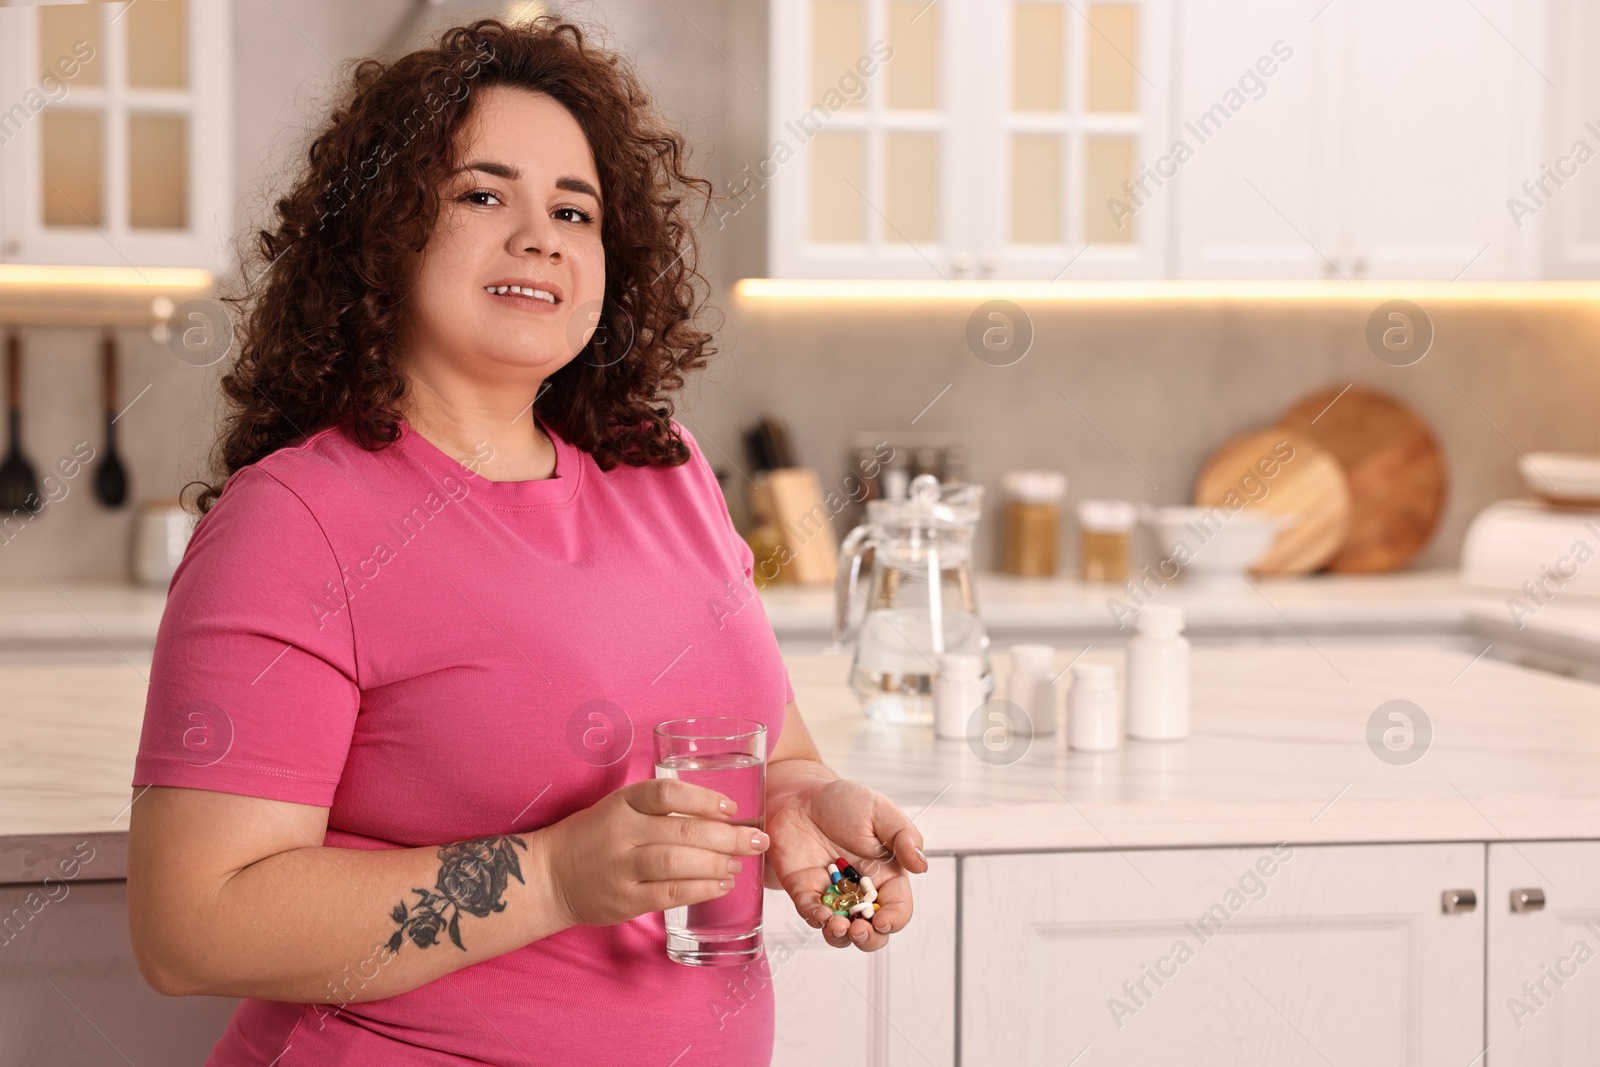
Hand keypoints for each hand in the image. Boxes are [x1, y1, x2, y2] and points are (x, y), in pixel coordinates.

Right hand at [539, 778, 769, 927]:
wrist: (549, 876)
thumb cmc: (595, 837)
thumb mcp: (620, 808)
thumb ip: (660, 808)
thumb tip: (720, 815)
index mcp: (622, 803)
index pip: (667, 793)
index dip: (703, 798)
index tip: (731, 807)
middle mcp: (621, 832)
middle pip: (682, 830)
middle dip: (727, 836)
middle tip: (756, 840)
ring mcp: (621, 868)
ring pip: (677, 863)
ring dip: (716, 864)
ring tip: (739, 864)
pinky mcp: (623, 900)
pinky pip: (668, 894)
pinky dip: (699, 890)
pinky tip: (721, 886)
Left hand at [765, 777, 927, 950]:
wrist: (803, 796)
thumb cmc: (846, 803)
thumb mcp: (880, 812)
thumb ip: (904, 837)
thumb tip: (922, 866)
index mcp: (886, 876)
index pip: (898, 909)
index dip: (894, 920)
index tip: (882, 919)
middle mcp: (860, 893)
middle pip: (872, 932)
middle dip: (868, 939)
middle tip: (859, 929)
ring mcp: (832, 896)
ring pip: (840, 933)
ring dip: (840, 936)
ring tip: (838, 925)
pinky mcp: (805, 892)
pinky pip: (810, 914)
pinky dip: (815, 919)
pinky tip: (818, 913)